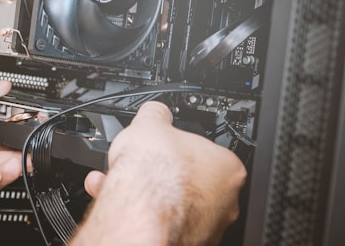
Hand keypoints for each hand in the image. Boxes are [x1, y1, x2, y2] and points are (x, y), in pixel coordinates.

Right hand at [72, 101, 246, 245]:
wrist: (136, 211)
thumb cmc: (154, 173)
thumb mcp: (150, 124)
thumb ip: (157, 116)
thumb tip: (155, 111)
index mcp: (228, 169)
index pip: (205, 152)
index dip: (178, 147)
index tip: (163, 147)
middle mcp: (225, 203)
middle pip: (189, 181)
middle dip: (160, 173)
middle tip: (140, 165)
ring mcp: (206, 228)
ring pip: (172, 204)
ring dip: (145, 192)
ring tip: (116, 181)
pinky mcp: (185, 244)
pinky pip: (160, 223)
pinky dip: (140, 212)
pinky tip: (117, 200)